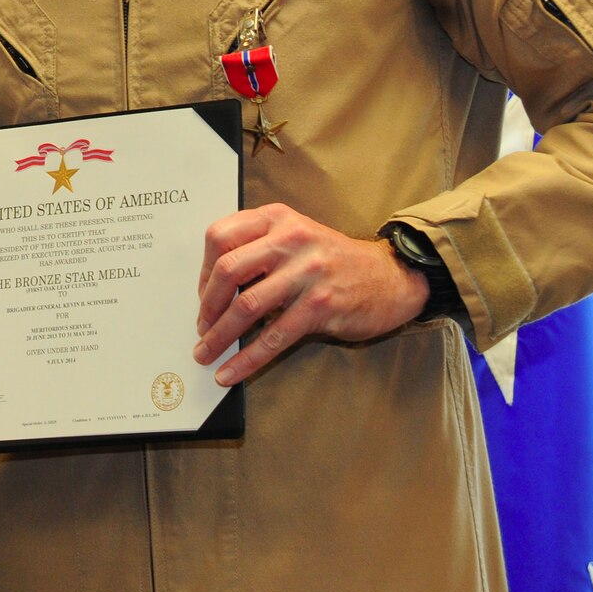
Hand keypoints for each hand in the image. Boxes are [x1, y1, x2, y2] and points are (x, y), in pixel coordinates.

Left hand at [193, 203, 428, 385]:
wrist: (391, 276)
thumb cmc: (333, 259)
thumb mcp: (295, 234)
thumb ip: (258, 246)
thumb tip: (211, 286)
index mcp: (277, 218)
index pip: (220, 237)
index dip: (202, 271)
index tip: (202, 296)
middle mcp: (290, 240)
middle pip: (227, 270)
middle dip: (207, 305)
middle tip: (201, 328)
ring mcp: (307, 272)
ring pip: (247, 306)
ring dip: (220, 336)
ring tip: (206, 353)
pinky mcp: (321, 306)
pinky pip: (273, 337)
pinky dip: (247, 359)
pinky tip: (232, 372)